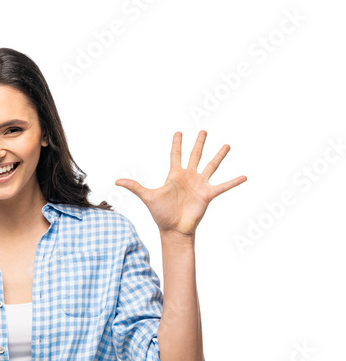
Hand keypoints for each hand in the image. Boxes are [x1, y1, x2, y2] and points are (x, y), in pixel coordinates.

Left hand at [114, 130, 246, 236]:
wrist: (173, 229)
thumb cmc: (160, 213)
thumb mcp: (147, 197)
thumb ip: (134, 187)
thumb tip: (116, 181)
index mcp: (174, 175)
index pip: (175, 155)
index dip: (176, 144)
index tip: (178, 132)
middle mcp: (188, 177)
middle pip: (195, 156)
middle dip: (199, 143)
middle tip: (203, 131)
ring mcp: (199, 185)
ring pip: (211, 166)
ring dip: (219, 156)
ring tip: (227, 145)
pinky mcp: (208, 195)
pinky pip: (223, 186)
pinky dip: (233, 182)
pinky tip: (244, 176)